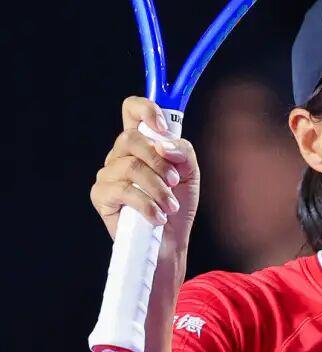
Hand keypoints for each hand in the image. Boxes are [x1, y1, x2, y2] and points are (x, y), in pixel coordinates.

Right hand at [91, 96, 199, 255]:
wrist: (169, 243)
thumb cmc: (177, 207)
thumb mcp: (190, 174)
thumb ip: (183, 152)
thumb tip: (165, 145)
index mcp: (141, 144)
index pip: (132, 110)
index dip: (145, 109)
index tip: (162, 126)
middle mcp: (121, 154)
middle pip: (130, 138)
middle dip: (159, 161)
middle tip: (175, 182)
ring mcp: (108, 174)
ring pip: (131, 167)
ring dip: (158, 188)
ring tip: (170, 207)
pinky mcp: (101, 195)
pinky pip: (123, 191)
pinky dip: (147, 205)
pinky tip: (158, 217)